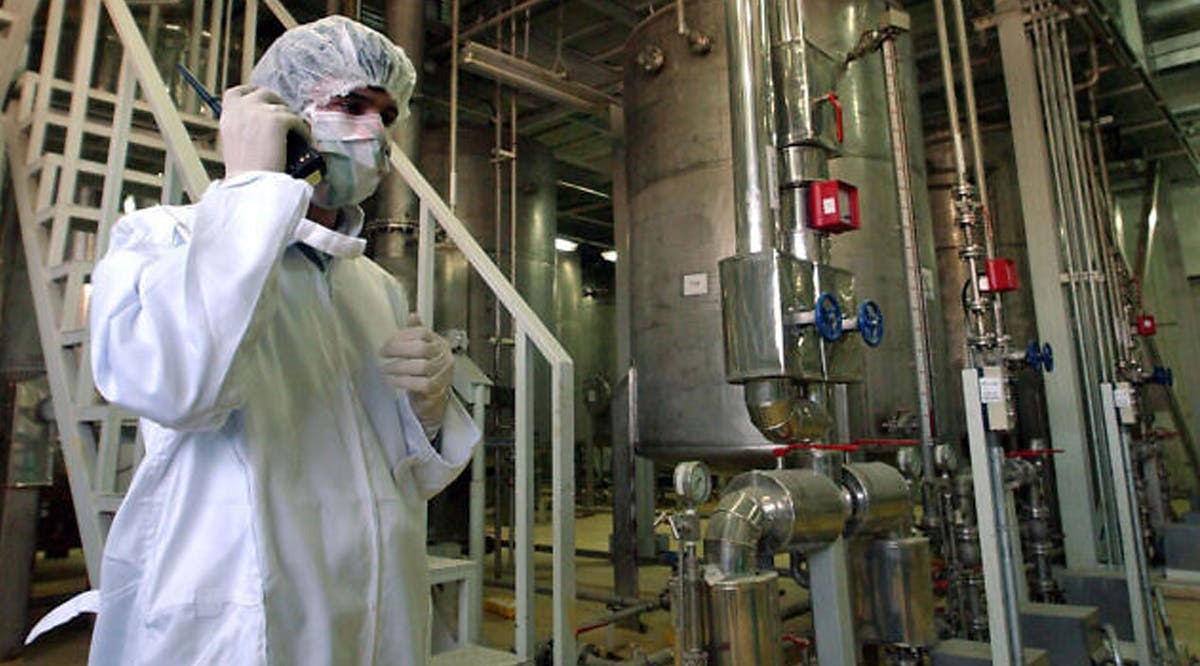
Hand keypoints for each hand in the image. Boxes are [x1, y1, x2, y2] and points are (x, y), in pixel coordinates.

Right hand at [219, 85, 310, 177]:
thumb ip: (244, 128)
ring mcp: (258, 111)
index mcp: (228, 115)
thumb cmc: (245, 173)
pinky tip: (306, 141)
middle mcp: (240, 108)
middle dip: (278, 103)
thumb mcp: (235, 144)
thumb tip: (262, 125)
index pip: (238, 92)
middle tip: (287, 118)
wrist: (249, 185)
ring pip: (283, 107)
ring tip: (297, 133)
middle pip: (264, 93)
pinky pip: (297, 119)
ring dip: (291, 119)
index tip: (266, 102)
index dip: (254, 93)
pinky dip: (303, 130)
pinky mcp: (276, 119)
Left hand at [380, 314, 453, 437]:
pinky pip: (421, 384)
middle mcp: (445, 356)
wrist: (433, 399)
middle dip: (398, 349)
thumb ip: (416, 333)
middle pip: (421, 348)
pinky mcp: (438, 389)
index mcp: (440, 343)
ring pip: (421, 366)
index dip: (403, 335)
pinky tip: (392, 381)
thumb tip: (412, 314)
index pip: (422, 333)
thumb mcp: (421, 350)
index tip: (386, 342)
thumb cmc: (425, 371)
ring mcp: (443, 373)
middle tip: (382, 353)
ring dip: (398, 367)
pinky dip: (404, 381)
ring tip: (384, 368)